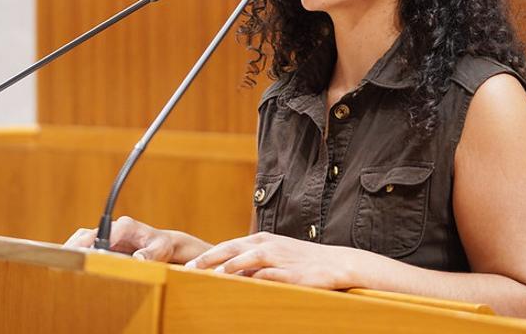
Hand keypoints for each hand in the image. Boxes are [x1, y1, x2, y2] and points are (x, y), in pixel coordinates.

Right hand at [63, 216, 176, 261]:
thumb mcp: (161, 250)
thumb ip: (151, 254)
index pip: (104, 233)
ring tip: (60, 264)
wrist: (162, 244)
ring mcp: (107, 235)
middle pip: (88, 234)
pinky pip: (85, 245)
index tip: (81, 255)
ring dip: (72, 249)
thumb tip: (138, 259)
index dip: (91, 244)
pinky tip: (68, 265)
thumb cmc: (161, 246)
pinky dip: (76, 253)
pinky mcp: (103, 243)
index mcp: (126, 226)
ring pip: (83, 238)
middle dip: (75, 247)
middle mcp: (114, 228)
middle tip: (62, 261)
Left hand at [184, 231, 360, 289]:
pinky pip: (269, 275)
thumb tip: (228, 275)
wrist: (336, 263)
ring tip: (208, 276)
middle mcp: (268, 245)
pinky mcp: (291, 273)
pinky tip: (240, 286)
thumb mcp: (276, 255)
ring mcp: (280, 258)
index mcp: (262, 240)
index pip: (228, 245)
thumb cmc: (303, 261)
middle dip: (209, 259)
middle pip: (232, 248)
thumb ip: (253, 263)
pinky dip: (253, 279)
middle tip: (189, 269)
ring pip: (248, 258)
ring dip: (227, 266)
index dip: (208, 255)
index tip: (188, 266)